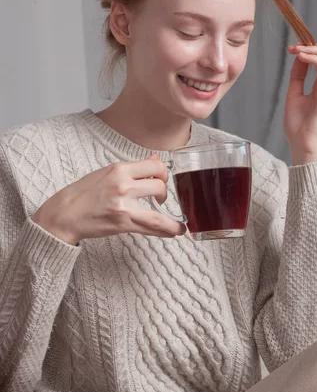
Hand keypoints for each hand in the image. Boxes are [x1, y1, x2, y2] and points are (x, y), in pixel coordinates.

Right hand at [33, 154, 185, 244]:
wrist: (63, 214)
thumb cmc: (83, 193)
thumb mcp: (107, 173)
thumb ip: (134, 168)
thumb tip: (156, 159)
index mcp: (119, 169)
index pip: (155, 166)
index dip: (164, 173)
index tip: (162, 179)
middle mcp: (123, 185)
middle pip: (159, 186)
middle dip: (165, 193)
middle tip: (160, 199)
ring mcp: (123, 205)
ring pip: (158, 212)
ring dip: (171, 220)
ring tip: (178, 226)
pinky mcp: (121, 223)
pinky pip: (150, 227)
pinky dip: (165, 230)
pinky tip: (174, 232)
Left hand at [284, 43, 316, 164]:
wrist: (302, 145)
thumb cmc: (299, 126)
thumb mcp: (294, 94)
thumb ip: (297, 76)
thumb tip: (298, 57)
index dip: (309, 49)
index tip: (292, 48)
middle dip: (313, 46)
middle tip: (294, 46)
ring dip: (314, 50)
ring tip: (298, 50)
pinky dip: (315, 59)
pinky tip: (302, 58)